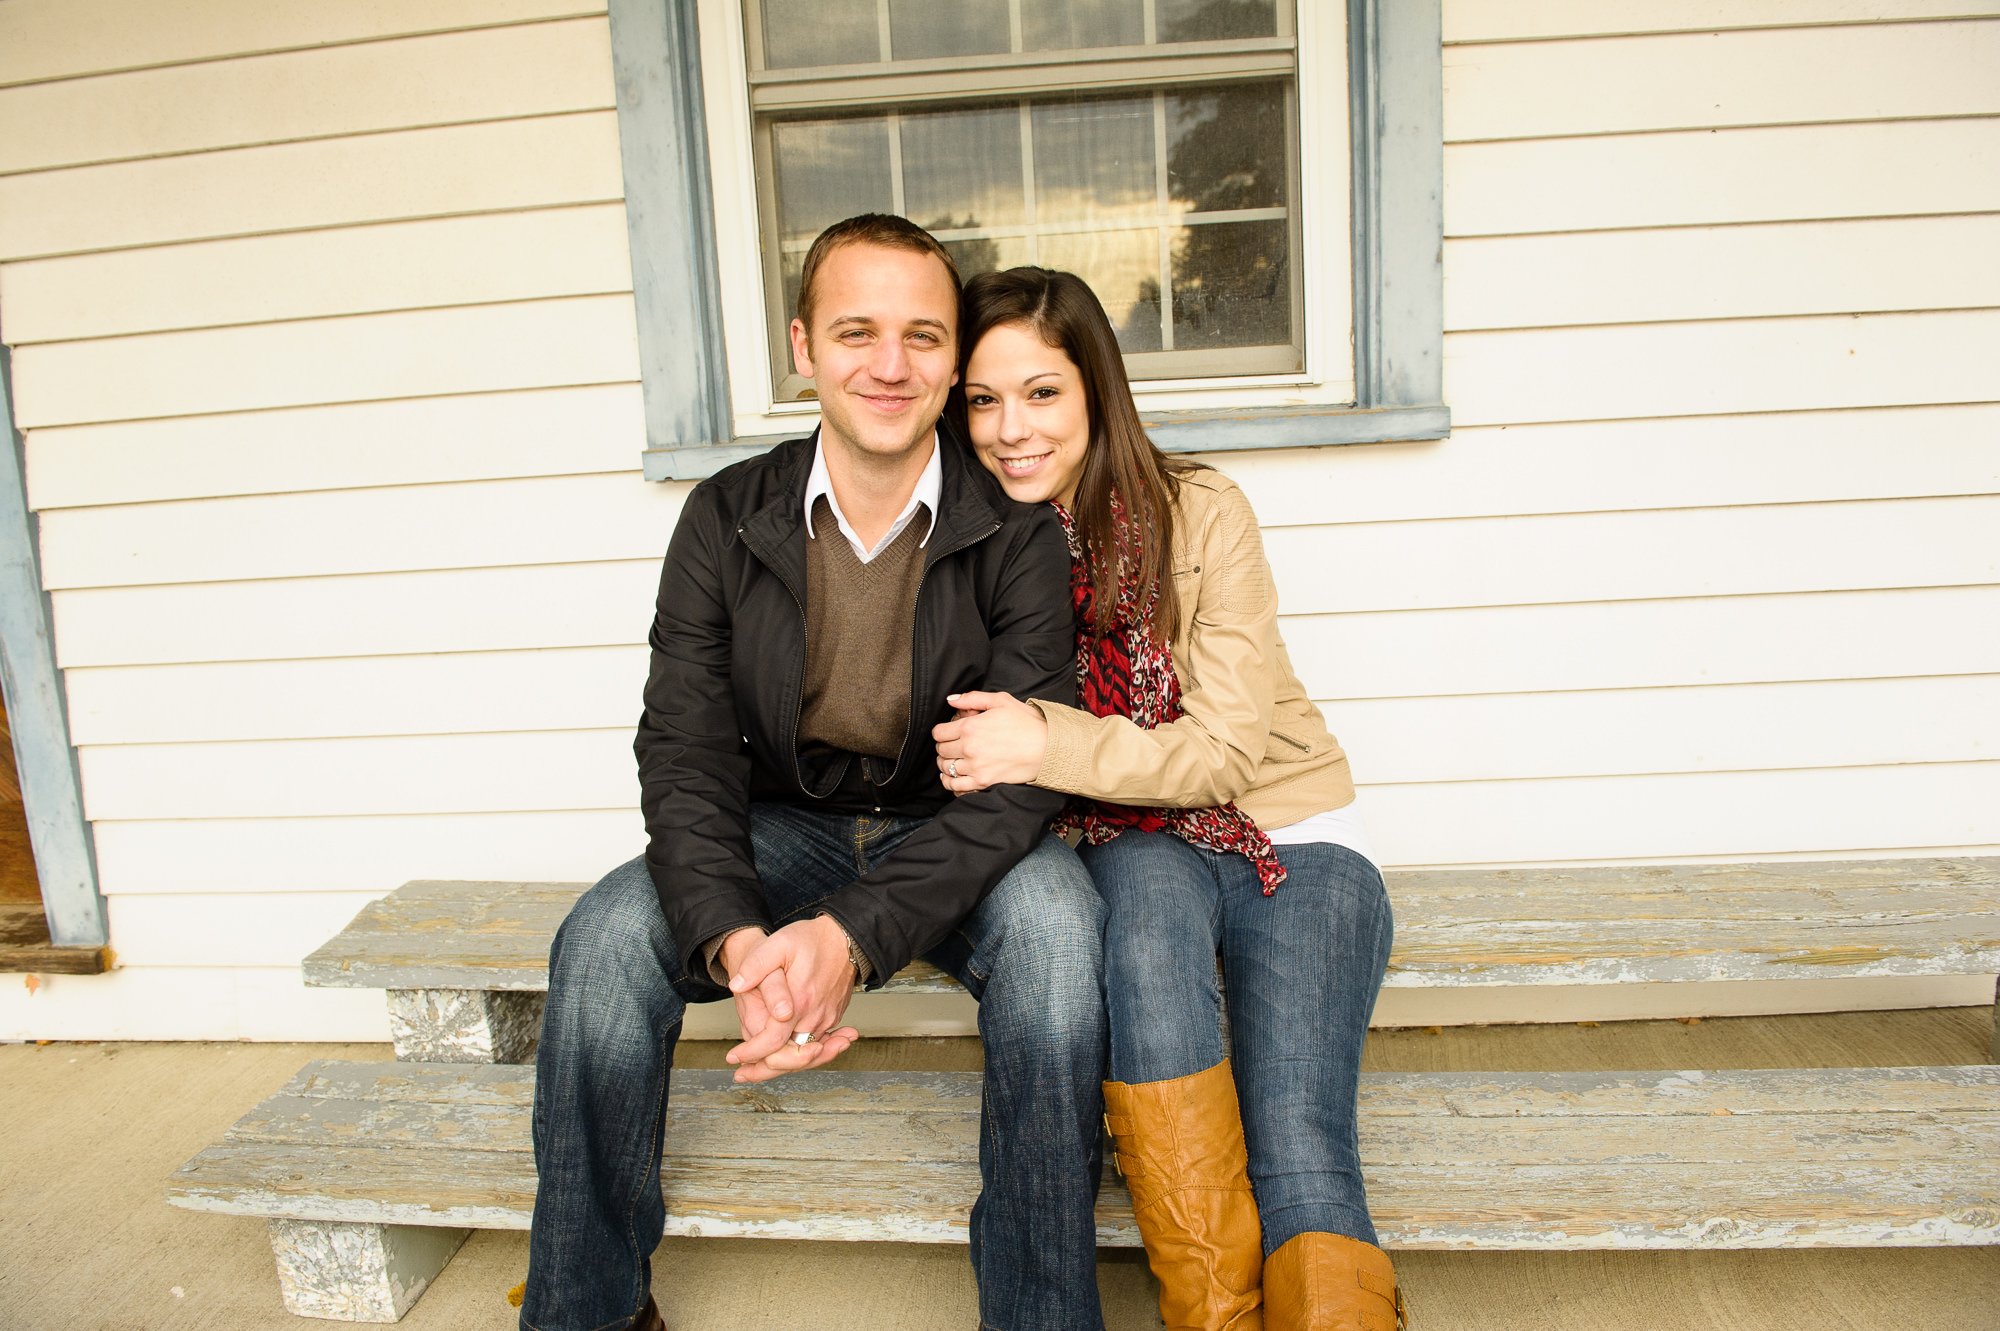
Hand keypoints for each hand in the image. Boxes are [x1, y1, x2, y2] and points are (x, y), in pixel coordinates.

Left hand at [722, 916, 859, 1082]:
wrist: (846, 938)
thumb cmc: (813, 940)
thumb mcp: (779, 943)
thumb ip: (756, 965)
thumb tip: (737, 984)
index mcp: (799, 1001)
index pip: (772, 1041)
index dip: (751, 1053)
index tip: (733, 1056)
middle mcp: (814, 1016)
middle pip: (789, 1058)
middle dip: (764, 1070)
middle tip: (742, 1075)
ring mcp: (825, 1019)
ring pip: (803, 1056)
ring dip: (781, 1066)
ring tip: (756, 1072)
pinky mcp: (832, 1018)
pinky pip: (815, 1046)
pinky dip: (800, 1057)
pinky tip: (784, 1061)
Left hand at [933, 691, 1047, 792]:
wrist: (1047, 748)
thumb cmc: (1027, 723)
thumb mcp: (1001, 701)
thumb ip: (973, 698)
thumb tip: (951, 700)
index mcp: (970, 726)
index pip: (939, 733)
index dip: (941, 731)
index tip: (948, 732)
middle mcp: (969, 747)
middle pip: (941, 750)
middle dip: (944, 746)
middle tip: (952, 745)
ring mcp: (975, 766)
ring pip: (945, 768)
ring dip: (946, 764)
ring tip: (953, 760)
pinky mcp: (983, 781)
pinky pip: (955, 786)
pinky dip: (949, 782)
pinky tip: (952, 778)